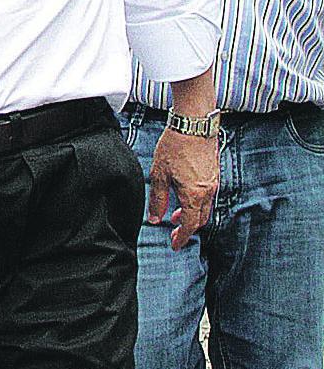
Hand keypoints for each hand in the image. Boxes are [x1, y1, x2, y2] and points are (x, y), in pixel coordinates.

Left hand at [148, 129, 218, 249]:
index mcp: (194, 195)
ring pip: (205, 208)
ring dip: (191, 214)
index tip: (174, 245)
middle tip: (174, 232)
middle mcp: (208, 191)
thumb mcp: (159, 174)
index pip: (190, 225)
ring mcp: (213, 182)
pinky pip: (207, 196)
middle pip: (200, 219)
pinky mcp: (213, 173)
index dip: (182, 237)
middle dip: (187, 228)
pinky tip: (185, 195)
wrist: (194, 124)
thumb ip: (158, 199)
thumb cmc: (175, 145)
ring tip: (176, 214)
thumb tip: (155, 218)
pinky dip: (197, 202)